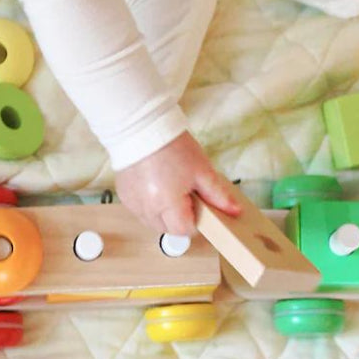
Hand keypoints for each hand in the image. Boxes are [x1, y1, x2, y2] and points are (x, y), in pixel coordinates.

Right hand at [116, 131, 241, 235]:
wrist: (143, 128)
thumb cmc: (174, 148)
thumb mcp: (202, 171)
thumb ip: (218, 195)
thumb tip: (235, 211)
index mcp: (167, 203)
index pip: (184, 230)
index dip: (194, 220)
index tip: (195, 203)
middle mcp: (146, 208)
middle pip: (167, 229)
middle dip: (178, 218)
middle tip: (182, 193)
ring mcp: (132, 204)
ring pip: (152, 222)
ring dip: (162, 213)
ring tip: (167, 188)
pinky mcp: (123, 196)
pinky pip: (140, 211)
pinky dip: (149, 204)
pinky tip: (153, 185)